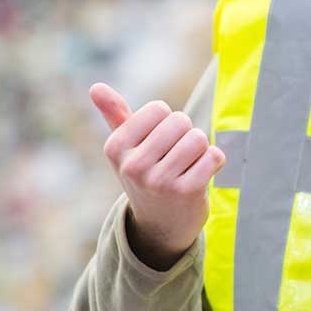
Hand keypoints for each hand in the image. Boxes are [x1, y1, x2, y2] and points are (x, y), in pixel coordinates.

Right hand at [91, 82, 222, 270]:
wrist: (160, 224)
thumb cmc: (146, 174)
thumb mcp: (126, 147)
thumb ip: (115, 114)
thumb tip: (96, 87)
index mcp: (115, 147)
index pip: (159, 109)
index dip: (166, 122)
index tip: (157, 145)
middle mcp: (133, 165)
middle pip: (180, 121)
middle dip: (185, 135)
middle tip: (174, 158)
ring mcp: (159, 180)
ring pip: (198, 138)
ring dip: (200, 150)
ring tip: (186, 167)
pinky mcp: (187, 191)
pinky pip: (214, 155)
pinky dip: (213, 162)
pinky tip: (199, 177)